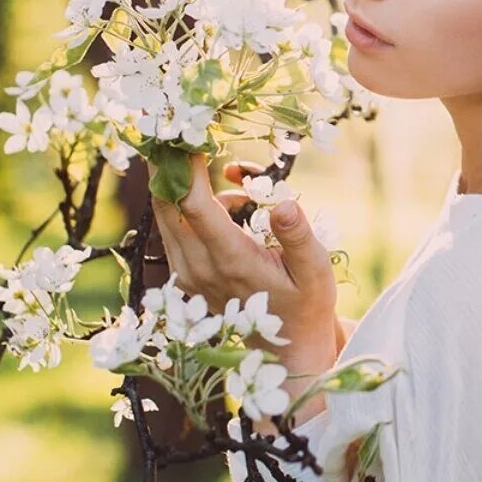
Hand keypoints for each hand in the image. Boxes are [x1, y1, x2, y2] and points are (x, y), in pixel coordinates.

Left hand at [148, 152, 340, 373]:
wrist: (285, 348)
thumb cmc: (305, 303)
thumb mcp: (316, 271)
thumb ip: (299, 236)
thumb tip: (283, 203)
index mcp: (231, 261)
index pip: (194, 206)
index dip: (186, 168)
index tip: (190, 135)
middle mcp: (199, 268)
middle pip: (166, 205)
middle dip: (169, 166)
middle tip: (185, 133)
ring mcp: (186, 274)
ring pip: (167, 216)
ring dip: (186, 186)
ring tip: (229, 179)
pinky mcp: (183, 275)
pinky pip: (175, 230)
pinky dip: (192, 208)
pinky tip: (232, 210)